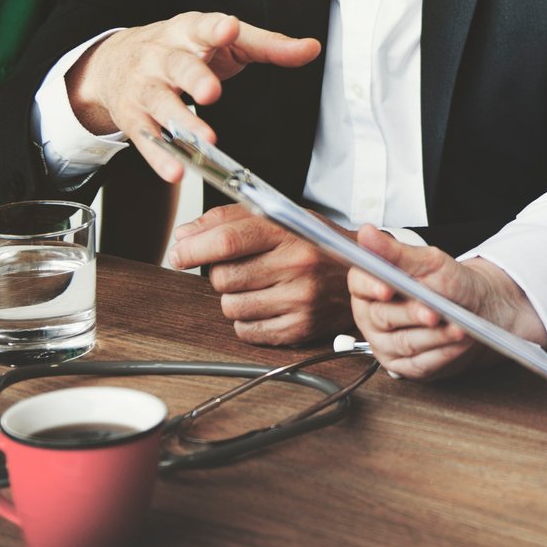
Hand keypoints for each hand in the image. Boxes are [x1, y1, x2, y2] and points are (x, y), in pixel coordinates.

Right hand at [66, 13, 321, 180]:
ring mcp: (145, 86)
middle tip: (212, 92)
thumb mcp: (224, 41)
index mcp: (189, 32)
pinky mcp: (133, 116)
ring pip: (162, 104)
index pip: (204, 27)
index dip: (216, 28)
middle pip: (179, 66)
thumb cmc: (182, 47)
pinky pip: (146, 138)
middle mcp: (162, 56)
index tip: (229, 28)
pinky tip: (175, 170)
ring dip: (183, 123)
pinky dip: (159, 156)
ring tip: (204, 140)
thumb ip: (268, 45)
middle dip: (195, 78)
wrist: (114, 60)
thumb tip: (311, 48)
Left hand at [165, 203, 350, 345]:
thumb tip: (184, 236)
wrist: (367, 274)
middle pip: (222, 277)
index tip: (178, 252)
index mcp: (291, 231)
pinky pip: (245, 331)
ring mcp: (299, 300)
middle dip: (220, 273)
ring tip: (258, 285)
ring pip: (230, 306)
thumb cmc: (319, 244)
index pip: (227, 240)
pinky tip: (266, 304)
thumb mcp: (282, 216)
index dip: (193, 248)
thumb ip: (231, 219)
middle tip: (241, 266)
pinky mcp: (300, 328)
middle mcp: (296, 265)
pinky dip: (247, 320)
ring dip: (234, 297)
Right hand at [345, 227, 546, 379]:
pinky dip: (444, 352)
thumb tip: (366, 233)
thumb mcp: (427, 261)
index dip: (371, 286)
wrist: (474, 309)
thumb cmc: (448, 282)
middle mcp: (372, 316)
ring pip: (404, 343)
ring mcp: (385, 344)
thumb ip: (396, 252)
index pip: (359, 284)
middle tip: (434, 312)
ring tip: (458, 327)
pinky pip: (420, 363)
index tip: (387, 288)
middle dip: (412, 314)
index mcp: (370, 285)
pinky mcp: (404, 366)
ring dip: (435, 336)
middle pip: (383, 317)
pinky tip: (459, 342)